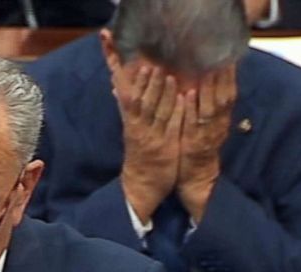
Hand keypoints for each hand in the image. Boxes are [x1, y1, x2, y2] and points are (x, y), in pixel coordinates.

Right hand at [113, 63, 185, 223]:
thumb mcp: (131, 127)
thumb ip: (127, 105)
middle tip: (152, 62)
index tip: (132, 59)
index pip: (125, 93)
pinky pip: (171, 127)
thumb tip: (117, 82)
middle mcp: (138, 126)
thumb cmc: (139, 151)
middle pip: (140, 101)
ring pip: (155, 112)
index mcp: (130, 120)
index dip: (128, 77)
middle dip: (146, 82)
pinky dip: (177, 111)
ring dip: (161, 93)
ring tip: (167, 74)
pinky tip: (184, 98)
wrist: (143, 184)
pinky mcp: (166, 147)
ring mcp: (151, 137)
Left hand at [177, 65, 235, 221]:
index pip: (230, 91)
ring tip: (205, 68)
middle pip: (224, 96)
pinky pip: (194, 123)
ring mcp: (207, 133)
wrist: (197, 178)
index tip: (228, 52)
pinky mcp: (193, 142)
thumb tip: (211, 81)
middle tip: (219, 53)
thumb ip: (212, 104)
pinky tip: (188, 94)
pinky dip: (192, 108)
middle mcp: (219, 123)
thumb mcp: (210, 124)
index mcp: (223, 118)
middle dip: (223, 75)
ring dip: (209, 87)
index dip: (230, 73)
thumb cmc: (200, 146)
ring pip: (211, 107)